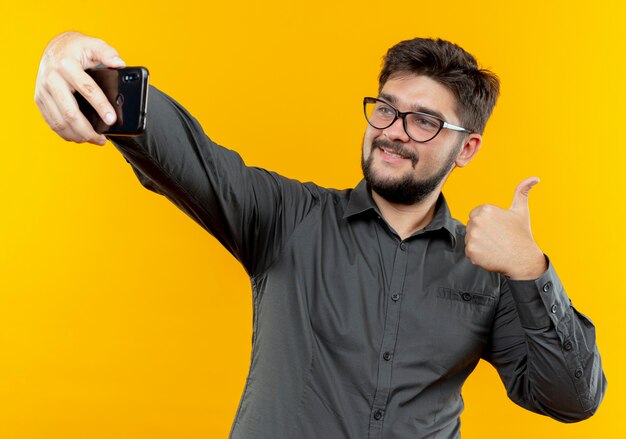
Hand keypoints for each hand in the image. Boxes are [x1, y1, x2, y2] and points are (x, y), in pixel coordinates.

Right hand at [34, 31, 125, 145]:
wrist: (55, 47)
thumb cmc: (76, 48)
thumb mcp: (94, 44)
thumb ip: (108, 52)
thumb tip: (119, 63)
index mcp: (67, 65)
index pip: (86, 89)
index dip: (100, 106)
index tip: (111, 120)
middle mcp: (52, 79)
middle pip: (70, 113)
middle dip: (87, 130)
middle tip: (102, 139)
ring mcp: (43, 91)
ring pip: (59, 122)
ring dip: (77, 135)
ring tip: (94, 140)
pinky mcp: (39, 99)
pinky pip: (51, 122)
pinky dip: (66, 133)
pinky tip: (79, 136)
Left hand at [465, 177, 547, 279]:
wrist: (523, 259)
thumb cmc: (522, 235)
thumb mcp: (521, 211)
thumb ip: (522, 192)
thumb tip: (535, 178)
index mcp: (486, 209)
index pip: (475, 215)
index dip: (487, 223)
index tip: (498, 229)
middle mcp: (477, 221)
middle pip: (471, 226)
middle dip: (481, 232)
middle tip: (497, 238)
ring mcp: (473, 236)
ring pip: (469, 239)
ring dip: (478, 243)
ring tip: (494, 246)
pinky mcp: (470, 251)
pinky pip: (469, 251)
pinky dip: (477, 255)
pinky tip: (490, 254)